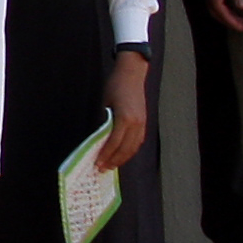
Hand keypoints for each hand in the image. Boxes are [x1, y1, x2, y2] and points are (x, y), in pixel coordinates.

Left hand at [99, 49, 152, 172]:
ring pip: (133, 147)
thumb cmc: (114, 86)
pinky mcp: (144, 122)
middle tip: (102, 169)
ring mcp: (142, 123)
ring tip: (111, 165)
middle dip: (113, 161)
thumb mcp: (105, 104)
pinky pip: (138, 141)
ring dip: (122, 158)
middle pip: (125, 149)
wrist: (132, 73)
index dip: (105, 155)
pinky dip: (130, 150)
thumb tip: (98, 141)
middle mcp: (136, 124)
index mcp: (125, 119)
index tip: (97, 163)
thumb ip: (104, 122)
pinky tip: (122, 155)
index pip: (114, 143)